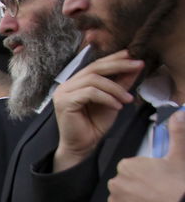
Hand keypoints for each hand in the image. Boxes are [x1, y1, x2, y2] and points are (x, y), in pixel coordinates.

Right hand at [52, 50, 143, 170]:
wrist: (82, 146)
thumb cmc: (94, 125)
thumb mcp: (113, 100)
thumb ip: (121, 83)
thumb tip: (135, 67)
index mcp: (76, 82)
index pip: (96, 65)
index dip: (115, 58)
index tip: (134, 55)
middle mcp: (67, 85)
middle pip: (94, 68)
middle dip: (118, 65)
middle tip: (138, 65)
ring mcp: (63, 93)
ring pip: (93, 80)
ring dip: (115, 88)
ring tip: (128, 99)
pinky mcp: (64, 102)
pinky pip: (90, 93)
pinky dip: (107, 98)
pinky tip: (117, 106)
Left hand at [108, 109, 184, 201]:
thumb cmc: (178, 184)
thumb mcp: (179, 154)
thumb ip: (177, 132)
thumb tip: (178, 114)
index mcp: (127, 166)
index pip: (129, 169)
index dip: (143, 174)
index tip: (155, 179)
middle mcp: (116, 183)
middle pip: (124, 184)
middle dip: (136, 188)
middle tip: (155, 192)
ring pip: (122, 200)